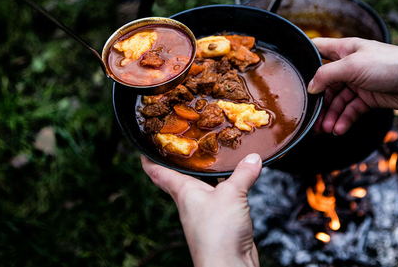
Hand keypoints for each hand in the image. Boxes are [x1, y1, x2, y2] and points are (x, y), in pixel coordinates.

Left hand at [141, 153, 260, 266]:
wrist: (228, 266)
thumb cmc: (218, 234)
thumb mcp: (231, 194)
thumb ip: (242, 174)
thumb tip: (253, 157)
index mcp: (183, 191)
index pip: (157, 171)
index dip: (149, 158)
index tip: (145, 146)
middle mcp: (190, 201)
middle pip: (179, 177)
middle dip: (180, 161)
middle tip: (183, 142)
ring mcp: (204, 212)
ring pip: (201, 187)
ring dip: (204, 173)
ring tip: (211, 156)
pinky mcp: (219, 221)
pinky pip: (219, 198)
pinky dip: (224, 187)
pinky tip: (235, 181)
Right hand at [307, 37, 397, 134]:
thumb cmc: (390, 64)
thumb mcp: (352, 66)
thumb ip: (327, 75)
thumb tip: (311, 87)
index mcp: (345, 49)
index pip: (318, 49)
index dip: (305, 56)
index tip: (291, 70)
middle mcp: (350, 65)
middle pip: (325, 84)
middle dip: (318, 101)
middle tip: (311, 118)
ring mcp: (359, 83)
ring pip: (337, 101)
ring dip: (330, 115)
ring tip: (325, 129)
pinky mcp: (369, 98)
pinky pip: (351, 110)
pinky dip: (344, 120)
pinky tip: (339, 129)